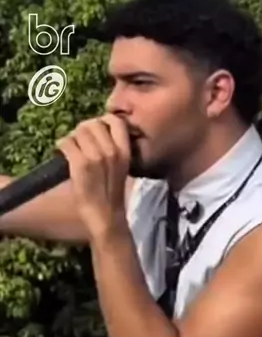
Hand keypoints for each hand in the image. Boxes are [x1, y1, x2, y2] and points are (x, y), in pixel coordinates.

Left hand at [55, 114, 130, 239]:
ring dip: (72, 138)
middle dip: (83, 130)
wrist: (106, 216)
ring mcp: (96, 157)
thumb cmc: (112, 194)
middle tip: (80, 141)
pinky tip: (62, 154)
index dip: (103, 121)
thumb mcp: (121, 168)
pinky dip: (62, 145)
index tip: (97, 130)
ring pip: (78, 131)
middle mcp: (112, 151)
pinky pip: (66, 143)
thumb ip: (113, 149)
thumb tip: (96, 132)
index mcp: (125, 152)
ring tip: (71, 148)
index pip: (116, 121)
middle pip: (93, 123)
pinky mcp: (80, 165)